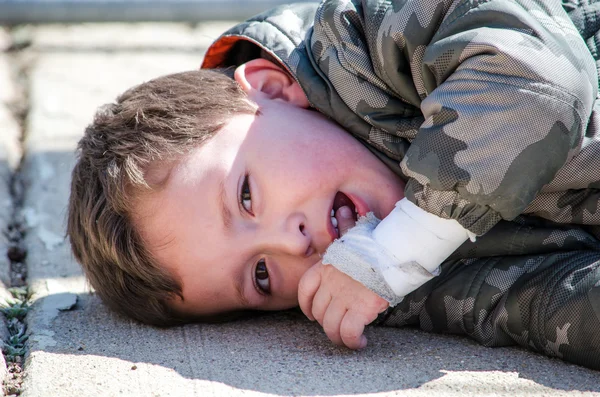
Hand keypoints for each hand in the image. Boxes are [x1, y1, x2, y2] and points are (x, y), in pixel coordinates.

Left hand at [297, 206, 388, 348]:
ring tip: (349, 340)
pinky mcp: (361, 309)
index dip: (307, 306)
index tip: (313, 314)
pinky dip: (354, 342)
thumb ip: (345, 226)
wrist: (395, 248)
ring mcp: (344, 297)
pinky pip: (349, 333)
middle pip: (318, 312)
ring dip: (338, 337)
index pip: (305, 290)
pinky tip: (362, 342)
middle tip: (338, 325)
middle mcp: (330, 283)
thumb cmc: (378, 240)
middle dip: (326, 323)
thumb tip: (343, 209)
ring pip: (331, 326)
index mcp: (325, 266)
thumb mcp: (356, 232)